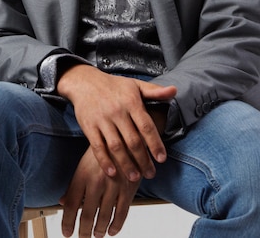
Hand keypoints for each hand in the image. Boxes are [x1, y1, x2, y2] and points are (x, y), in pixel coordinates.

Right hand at [57, 65, 176, 181]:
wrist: (85, 82)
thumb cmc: (114, 86)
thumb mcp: (135, 85)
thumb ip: (154, 91)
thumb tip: (175, 90)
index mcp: (131, 101)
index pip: (146, 126)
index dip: (155, 144)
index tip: (162, 159)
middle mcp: (117, 111)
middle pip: (132, 140)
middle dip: (143, 160)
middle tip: (151, 174)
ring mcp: (102, 120)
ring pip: (116, 147)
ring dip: (126, 164)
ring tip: (135, 177)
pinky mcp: (89, 127)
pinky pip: (97, 147)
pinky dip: (105, 161)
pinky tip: (112, 172)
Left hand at [60, 146, 139, 237]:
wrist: (126, 137)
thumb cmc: (103, 151)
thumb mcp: (84, 164)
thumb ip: (74, 184)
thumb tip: (63, 202)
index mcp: (83, 174)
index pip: (71, 205)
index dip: (67, 222)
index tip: (66, 233)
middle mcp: (97, 181)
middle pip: (87, 215)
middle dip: (83, 232)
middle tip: (82, 237)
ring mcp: (114, 186)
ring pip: (104, 218)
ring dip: (99, 231)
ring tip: (96, 234)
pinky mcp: (128, 189)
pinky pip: (121, 214)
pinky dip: (115, 226)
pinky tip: (111, 230)